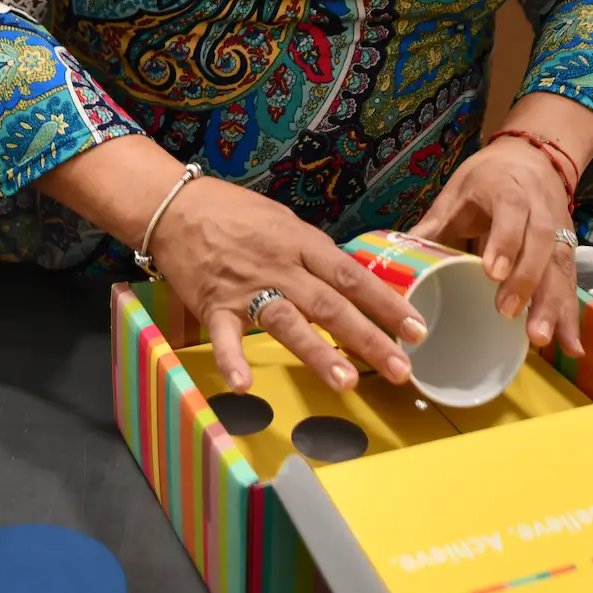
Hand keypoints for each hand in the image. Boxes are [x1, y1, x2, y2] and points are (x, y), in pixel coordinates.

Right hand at [151, 177, 427, 394]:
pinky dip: (232, 360)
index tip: (417, 330)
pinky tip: (243, 386)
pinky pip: (224, 337)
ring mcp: (246, 287)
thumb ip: (311, 252)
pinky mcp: (213, 305)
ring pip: (288, 321)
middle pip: (330, 304)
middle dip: (368, 337)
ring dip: (317, 352)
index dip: (387, 303)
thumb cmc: (232, 212)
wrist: (175, 206)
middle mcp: (280, 266)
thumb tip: (347, 280)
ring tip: (346, 382)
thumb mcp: (282, 221)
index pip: (352, 276)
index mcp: (301, 243)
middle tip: (401, 368)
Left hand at [410, 139, 582, 356]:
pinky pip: (570, 282)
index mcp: (506, 188)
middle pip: (541, 243)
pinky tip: (571, 346)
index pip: (511, 211)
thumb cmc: (486, 179)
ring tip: (542, 340)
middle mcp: (538, 208)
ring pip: (560, 266)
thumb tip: (395, 260)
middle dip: (527, 281)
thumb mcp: (456, 194)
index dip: (505, 241)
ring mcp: (558, 229)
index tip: (492, 273)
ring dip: (552, 305)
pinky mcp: (568, 250)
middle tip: (507, 314)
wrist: (531, 157)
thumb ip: (432, 227)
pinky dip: (570, 315)